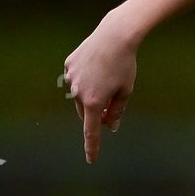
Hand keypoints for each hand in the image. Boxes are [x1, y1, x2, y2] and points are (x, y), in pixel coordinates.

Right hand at [63, 18, 137, 163]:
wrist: (115, 36)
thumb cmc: (125, 65)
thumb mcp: (126, 91)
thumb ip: (117, 111)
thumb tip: (111, 127)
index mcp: (94, 102)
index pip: (91, 131)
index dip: (92, 146)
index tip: (91, 159)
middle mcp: (78, 92)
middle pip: (86, 113)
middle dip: (97, 115)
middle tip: (110, 113)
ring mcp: (71, 78)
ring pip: (79, 96)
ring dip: (90, 96)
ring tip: (107, 80)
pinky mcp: (69, 65)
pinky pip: (76, 78)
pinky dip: (85, 78)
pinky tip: (97, 67)